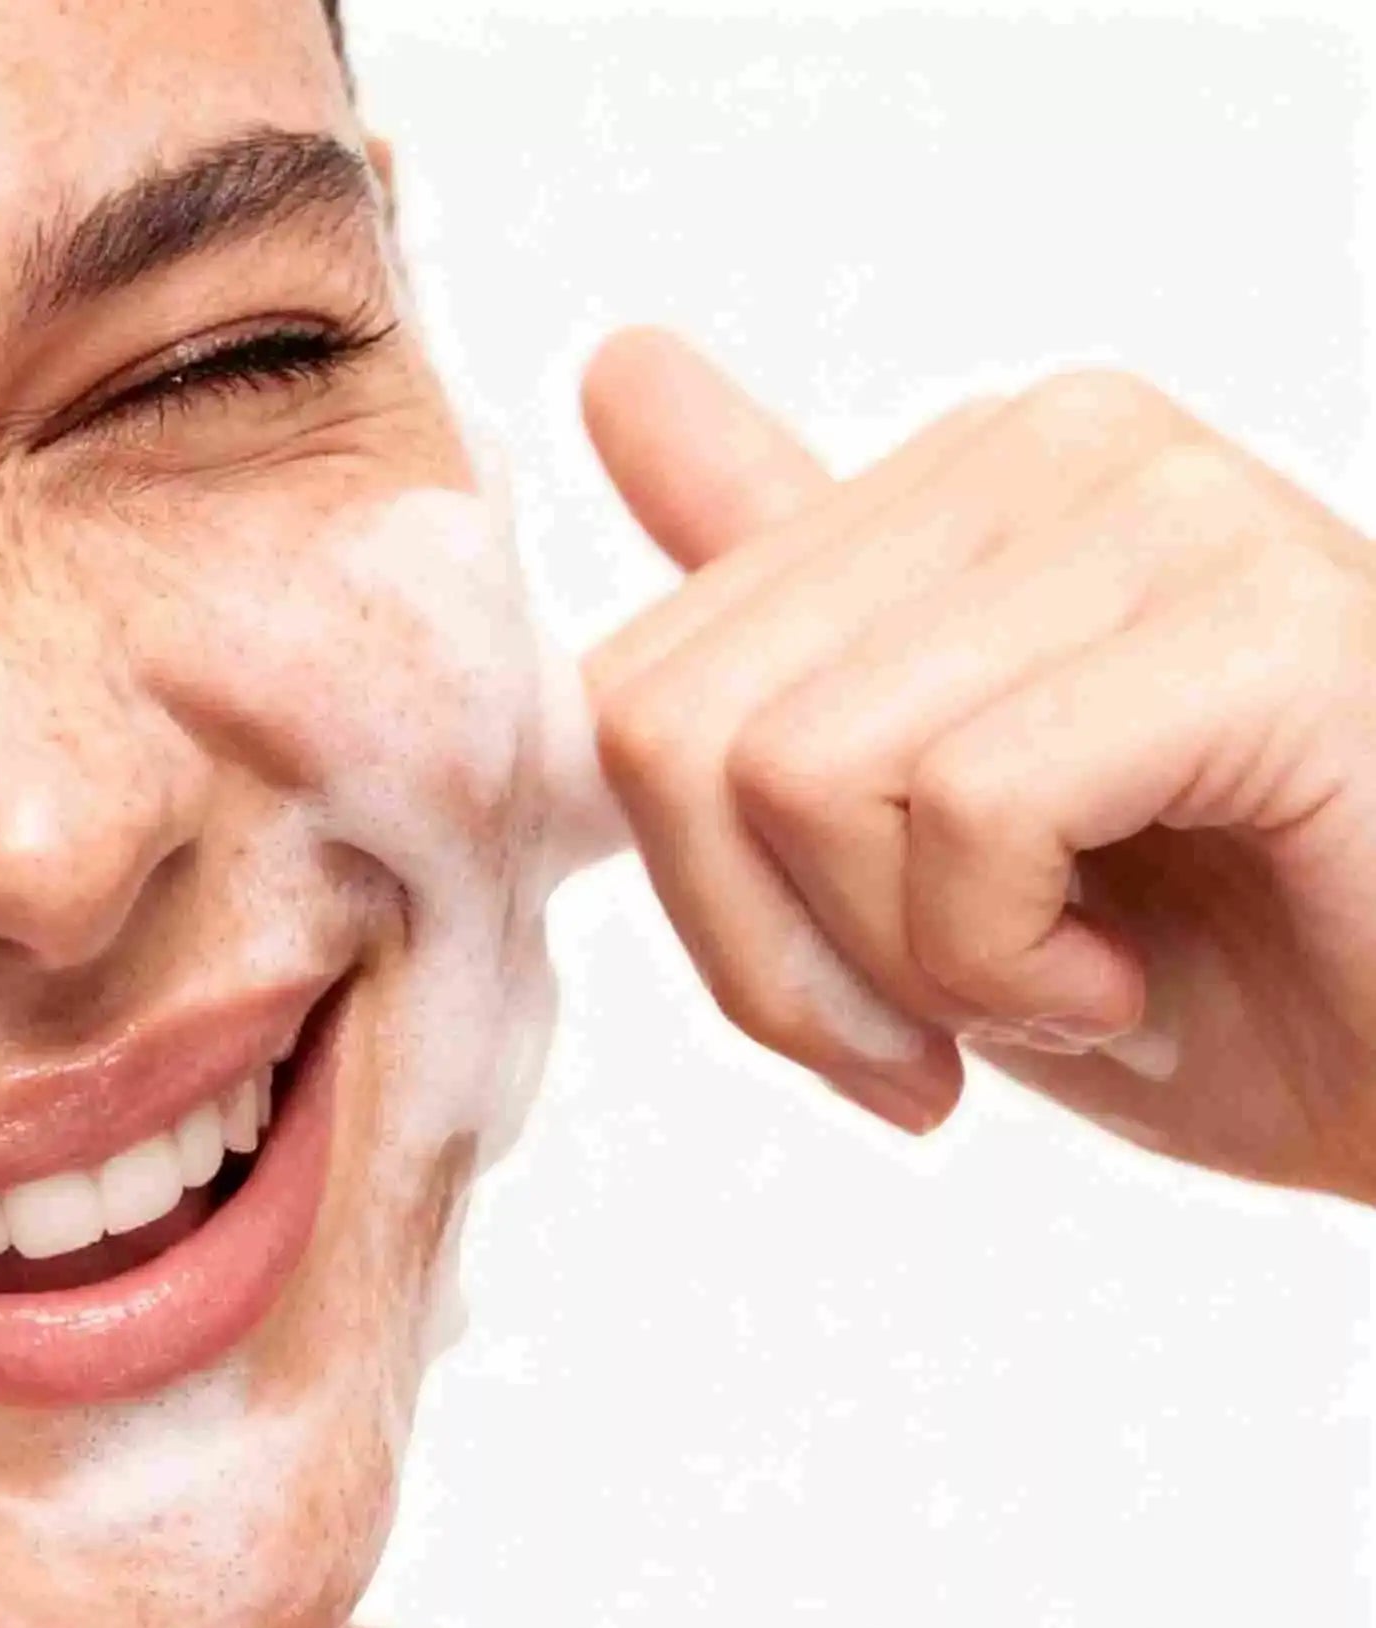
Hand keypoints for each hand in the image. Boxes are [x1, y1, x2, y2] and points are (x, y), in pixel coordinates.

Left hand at [581, 329, 1375, 1203]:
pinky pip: (972, 809)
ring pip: (798, 775)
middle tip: (952, 1028)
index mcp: (949, 480)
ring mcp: (1157, 508)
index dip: (707, 905)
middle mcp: (1046, 443)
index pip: (630, 691)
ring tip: (1072, 981)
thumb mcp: (916, 825)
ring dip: (914, 968)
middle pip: (673, 731)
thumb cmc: (1204, 972)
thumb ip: (772, 620)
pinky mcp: (1251, 622)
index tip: (857, 1006)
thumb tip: (613, 360)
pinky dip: (1018, 968)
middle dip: (780, 954)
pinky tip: (1130, 980)